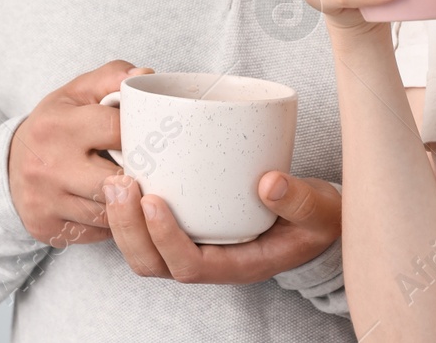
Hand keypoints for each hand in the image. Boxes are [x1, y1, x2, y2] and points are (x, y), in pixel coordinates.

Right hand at [8, 61, 154, 247]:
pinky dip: (112, 223)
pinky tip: (114, 208)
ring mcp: (45, 200)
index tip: (150, 136)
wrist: (10, 166)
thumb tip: (146, 76)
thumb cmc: (55, 125)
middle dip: (140, 175)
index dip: (141, 133)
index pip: (116, 129)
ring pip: (110, 212)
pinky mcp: (46, 227)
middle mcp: (48, 164)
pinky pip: (97, 233)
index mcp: (57, 124)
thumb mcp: (77, 93)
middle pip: (117, 179)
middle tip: (152, 169)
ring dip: (129, 203)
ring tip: (136, 189)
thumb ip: (112, 77)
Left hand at [101, 170, 340, 283]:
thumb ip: (301, 201)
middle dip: (127, 228)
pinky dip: (130, 207)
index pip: (189, 266)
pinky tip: (125, 171)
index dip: (165, 238)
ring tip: (114, 177)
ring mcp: (196, 243)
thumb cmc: (317, 218)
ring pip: (143, 249)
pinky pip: (148, 226)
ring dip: (121, 219)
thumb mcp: (321, 212)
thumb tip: (270, 183)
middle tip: (119, 183)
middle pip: (153, 263)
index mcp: (238, 264)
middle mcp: (210, 259)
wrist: (318, 217)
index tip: (153, 200)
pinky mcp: (190, 224)